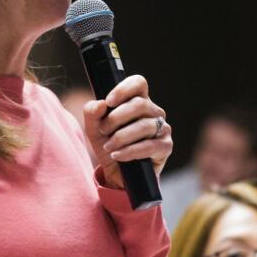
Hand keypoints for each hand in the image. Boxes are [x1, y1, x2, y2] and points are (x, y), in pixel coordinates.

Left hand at [82, 75, 171, 189]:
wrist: (116, 173)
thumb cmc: (108, 144)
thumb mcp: (93, 128)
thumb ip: (92, 113)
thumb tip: (100, 104)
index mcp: (139, 101)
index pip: (139, 83)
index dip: (124, 89)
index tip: (109, 101)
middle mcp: (154, 112)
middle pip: (140, 104)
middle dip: (117, 118)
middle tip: (103, 130)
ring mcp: (162, 128)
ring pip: (144, 126)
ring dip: (121, 137)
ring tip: (108, 147)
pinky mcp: (165, 147)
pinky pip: (149, 146)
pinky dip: (130, 151)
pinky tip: (117, 155)